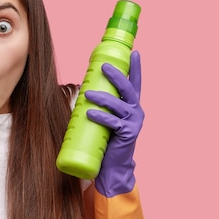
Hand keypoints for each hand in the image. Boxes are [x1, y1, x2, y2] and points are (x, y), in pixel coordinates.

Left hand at [84, 51, 143, 196]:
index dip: (136, 68)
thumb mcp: (106, 118)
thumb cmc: (107, 140)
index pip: (135, 83)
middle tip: (104, 66)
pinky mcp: (127, 134)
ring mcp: (134, 123)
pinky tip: (90, 113)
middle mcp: (136, 112)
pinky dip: (101, 117)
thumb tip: (82, 88)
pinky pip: (113, 123)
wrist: (112, 166)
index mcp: (132, 106)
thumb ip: (101, 105)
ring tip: (87, 94)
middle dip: (116, 75)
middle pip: (128, 89)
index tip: (134, 52)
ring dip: (102, 98)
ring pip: (118, 105)